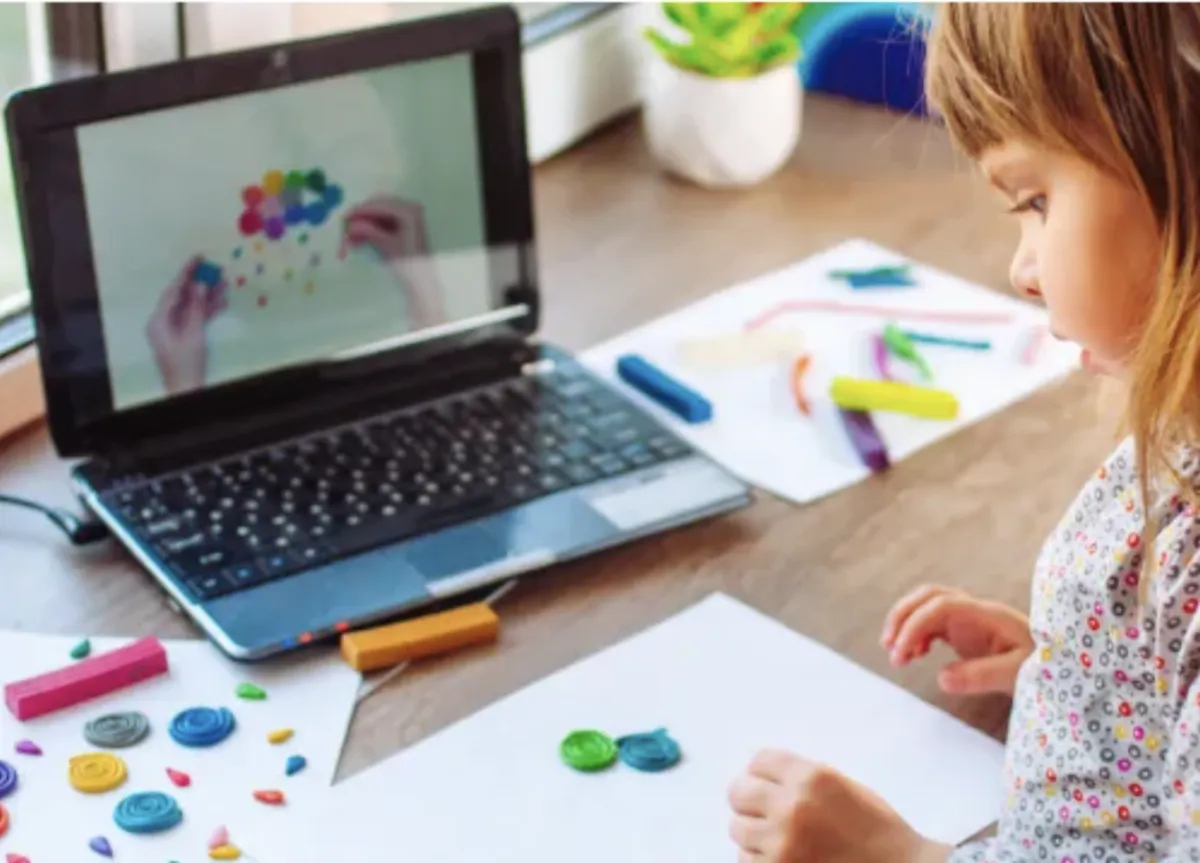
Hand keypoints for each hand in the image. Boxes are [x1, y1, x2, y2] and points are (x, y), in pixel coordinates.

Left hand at [145, 256, 225, 395]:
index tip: (197, 259)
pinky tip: (221, 302)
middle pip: (181, 297)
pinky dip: (207, 310)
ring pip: (191, 307)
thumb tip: (199, 285)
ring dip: (206, 296)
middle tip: (215, 270)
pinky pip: (195, 318)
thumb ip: (196, 309)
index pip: (173, 292)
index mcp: (159, 320)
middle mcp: (163, 322)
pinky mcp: (184, 336)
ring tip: (223, 284)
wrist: (185, 390)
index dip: (185, 274)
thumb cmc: (186, 365)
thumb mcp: (193, 335)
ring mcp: (174, 329)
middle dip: (198, 284)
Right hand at [342, 195, 444, 329]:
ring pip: (377, 217)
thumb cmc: (408, 264)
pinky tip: (357, 241)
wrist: (422, 283)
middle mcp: (408, 209)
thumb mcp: (386, 245)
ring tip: (349, 240)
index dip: (359, 211)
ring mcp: (406, 218)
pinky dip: (369, 231)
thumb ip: (368, 231)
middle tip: (344, 229)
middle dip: (360, 219)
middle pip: (377, 208)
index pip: (379, 205)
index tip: (343, 218)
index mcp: (408, 210)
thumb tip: (349, 224)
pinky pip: (381, 224)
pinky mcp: (402, 228)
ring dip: (362, 226)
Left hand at [728, 749, 949, 862]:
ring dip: (754, 833)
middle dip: (749, 800)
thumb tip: (763, 775)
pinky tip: (784, 858)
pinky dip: (759, 858)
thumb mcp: (844, 787)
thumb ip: (803, 778)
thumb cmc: (877, 831)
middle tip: (763, 810)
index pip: (758, 761)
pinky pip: (745, 859)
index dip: (762, 772)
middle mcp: (791, 808)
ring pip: (738, 829)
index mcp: (812, 778)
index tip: (767, 781)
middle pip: (738, 792)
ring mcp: (782, 845)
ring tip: (780, 838)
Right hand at [881, 584, 1033, 695]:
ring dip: (905, 625)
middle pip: (928, 596)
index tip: (903, 652)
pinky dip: (916, 635)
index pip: (941, 606)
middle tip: (888, 646)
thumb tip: (941, 677)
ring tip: (897, 657)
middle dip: (903, 615)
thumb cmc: (1045, 667)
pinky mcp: (966, 632)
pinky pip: (932, 623)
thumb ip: (981, 676)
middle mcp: (974, 611)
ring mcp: (969, 620)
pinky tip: (914, 656)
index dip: (916, 624)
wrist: (1062, 664)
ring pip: (926, 607)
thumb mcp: (1018, 675)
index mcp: (987, 615)